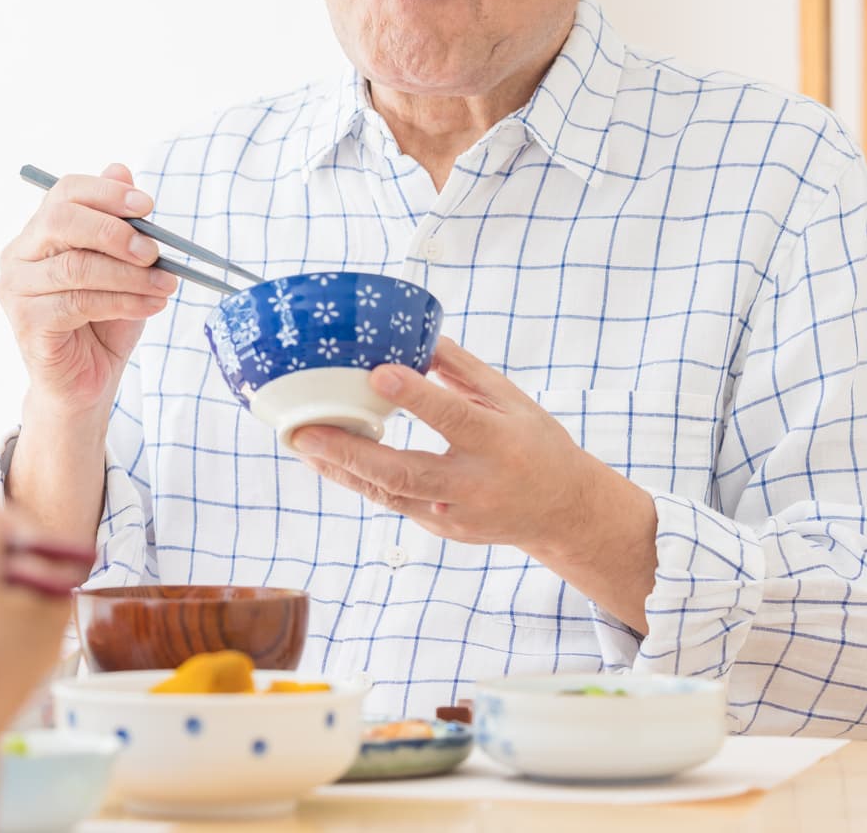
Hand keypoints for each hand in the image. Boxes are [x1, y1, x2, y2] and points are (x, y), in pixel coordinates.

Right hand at [0, 165, 176, 416]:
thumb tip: (121, 168)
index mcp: (38, 233)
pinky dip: (123, 301)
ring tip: (166, 285)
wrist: (86, 384)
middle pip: (61, 220)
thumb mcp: (122, 268)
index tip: (148, 206)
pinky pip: (79, 302)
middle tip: (155, 250)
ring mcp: (16, 289)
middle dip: (114, 230)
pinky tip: (151, 306)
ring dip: (130, 274)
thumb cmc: (103, 322)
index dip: (106, 193)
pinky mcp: (26, 322)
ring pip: (76, 265)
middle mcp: (18, 255)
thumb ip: (120, 224)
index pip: (64, 193)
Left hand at [289, 338, 608, 551]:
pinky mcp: (443, 531)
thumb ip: (463, 369)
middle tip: (305, 431)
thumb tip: (417, 335)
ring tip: (303, 444)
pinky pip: (395, 503)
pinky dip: (360, 482)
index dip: (416, 397)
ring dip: (342, 470)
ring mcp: (457, 514)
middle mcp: (476, 483)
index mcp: (499, 442)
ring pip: (391, 494)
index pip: (453, 416)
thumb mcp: (512, 399)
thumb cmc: (536, 444)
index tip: (377, 374)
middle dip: (351, 453)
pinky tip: (329, 462)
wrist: (563, 510)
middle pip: (407, 472)